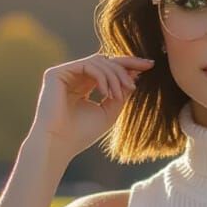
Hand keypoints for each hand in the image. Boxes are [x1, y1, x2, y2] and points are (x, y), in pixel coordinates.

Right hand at [29, 52, 155, 157]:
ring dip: (114, 76)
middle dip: (125, 68)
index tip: (150, 65)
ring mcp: (64, 74)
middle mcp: (73, 78)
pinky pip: (87, 65)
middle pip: (105, 61)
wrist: (59, 145)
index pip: (107, 69)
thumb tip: (134, 74)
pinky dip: (102, 76)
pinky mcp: (56, 74)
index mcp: (83, 86)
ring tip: (119, 94)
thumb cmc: (82, 134)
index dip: (128, 66)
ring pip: (98, 61)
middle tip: (136, 81)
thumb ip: (120, 93)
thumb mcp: (109, 112)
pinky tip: (107, 92)